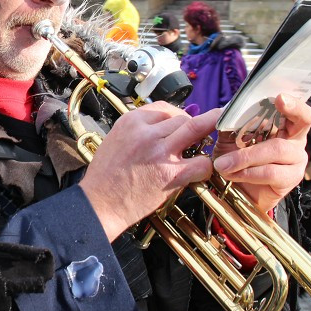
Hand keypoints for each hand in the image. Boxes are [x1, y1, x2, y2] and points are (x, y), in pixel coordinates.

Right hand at [79, 103, 218, 241]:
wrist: (100, 203)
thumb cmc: (106, 176)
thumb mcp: (116, 139)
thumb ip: (139, 130)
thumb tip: (163, 126)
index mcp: (130, 122)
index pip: (164, 107)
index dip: (178, 115)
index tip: (182, 123)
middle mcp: (146, 132)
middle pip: (182, 118)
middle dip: (193, 125)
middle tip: (199, 135)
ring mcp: (159, 152)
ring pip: (195, 130)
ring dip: (205, 137)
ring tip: (209, 144)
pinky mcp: (171, 174)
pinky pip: (201, 163)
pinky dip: (206, 166)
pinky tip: (199, 171)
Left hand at [211, 94, 310, 212]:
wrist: (233, 189)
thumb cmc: (234, 157)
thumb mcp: (228, 136)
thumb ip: (231, 121)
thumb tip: (226, 109)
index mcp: (284, 124)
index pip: (298, 110)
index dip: (294, 103)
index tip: (280, 98)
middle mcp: (296, 139)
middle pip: (298, 125)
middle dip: (265, 126)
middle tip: (239, 137)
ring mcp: (296, 160)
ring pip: (278, 149)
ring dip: (246, 157)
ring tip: (223, 165)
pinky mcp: (291, 179)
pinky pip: (271, 172)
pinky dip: (248, 173)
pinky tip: (233, 175)